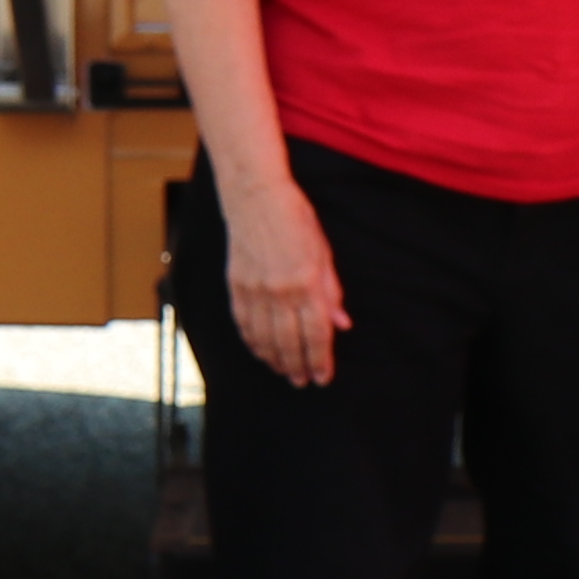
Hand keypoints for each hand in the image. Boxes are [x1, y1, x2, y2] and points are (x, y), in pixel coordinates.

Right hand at [219, 170, 348, 388]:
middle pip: (290, 342)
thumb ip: (331, 292)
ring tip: (285, 372)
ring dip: (276, 360)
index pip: (316, 333)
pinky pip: (244, 324)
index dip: (321, 360)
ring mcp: (255, 290)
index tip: (323, 377)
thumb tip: (341, 324)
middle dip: (298, 366)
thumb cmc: (296, 219)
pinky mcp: (237, 286)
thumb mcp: (323, 253)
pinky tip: (261, 352)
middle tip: (303, 381)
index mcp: (306, 283)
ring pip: (265, 339)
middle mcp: (280, 291)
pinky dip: (253, 342)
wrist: (256, 197)